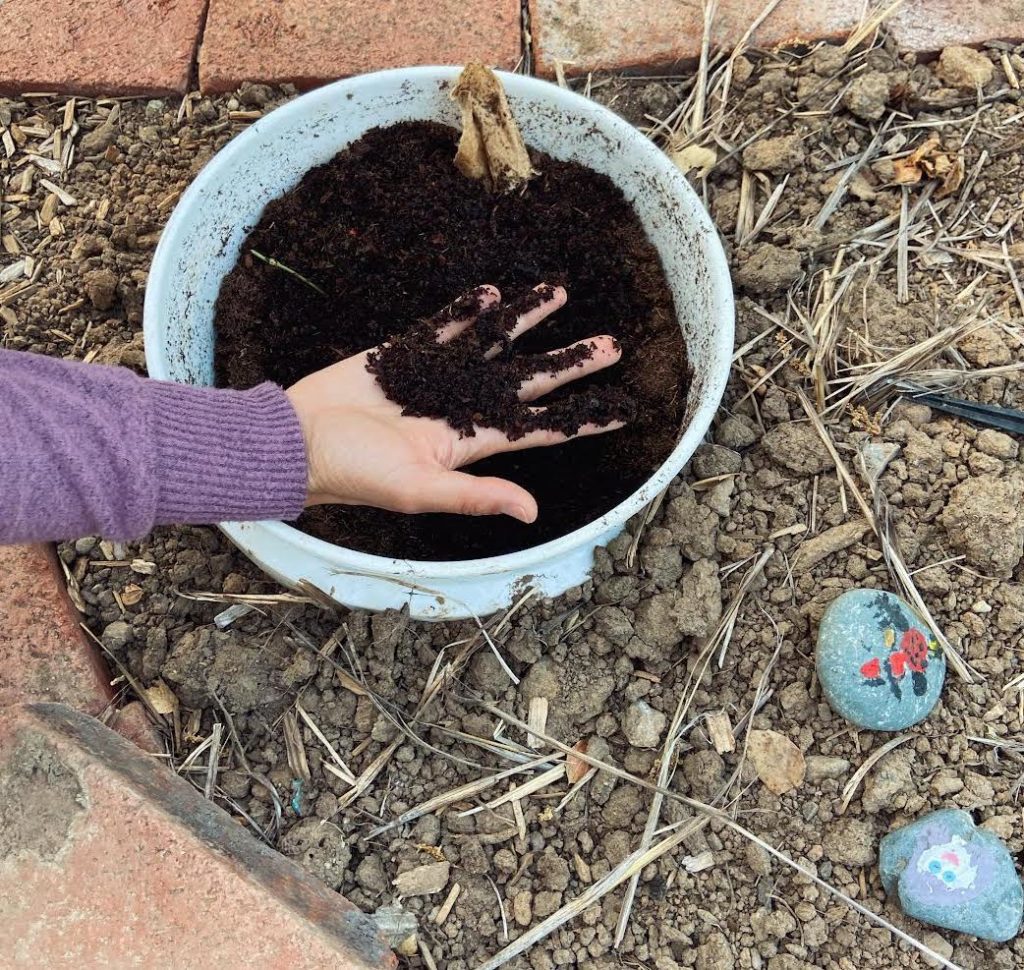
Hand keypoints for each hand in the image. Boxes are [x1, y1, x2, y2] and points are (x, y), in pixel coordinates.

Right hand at [285, 284, 622, 522]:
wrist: (296, 439)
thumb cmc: (353, 473)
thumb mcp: (418, 490)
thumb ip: (475, 495)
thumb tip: (532, 512)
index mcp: (470, 442)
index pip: (540, 430)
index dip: (582, 421)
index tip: (623, 411)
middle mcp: (461, 407)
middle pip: (529, 381)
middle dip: (571, 363)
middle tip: (613, 344)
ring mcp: (435, 377)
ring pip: (493, 342)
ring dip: (527, 320)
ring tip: (561, 292)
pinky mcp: (404, 353)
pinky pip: (443, 324)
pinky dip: (467, 309)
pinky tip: (494, 294)